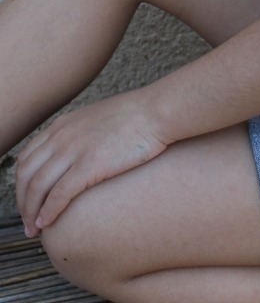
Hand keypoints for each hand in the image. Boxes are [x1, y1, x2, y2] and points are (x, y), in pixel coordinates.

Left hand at [17, 90, 166, 234]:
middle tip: (28, 221)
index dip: (22, 184)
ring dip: (31, 212)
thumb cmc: (135, 117)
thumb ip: (79, 135)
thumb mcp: (96, 119)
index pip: (27, 158)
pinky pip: (58, 195)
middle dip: (22, 202)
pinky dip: (47, 212)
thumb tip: (77, 154)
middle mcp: (61, 136)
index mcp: (62, 125)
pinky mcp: (89, 165)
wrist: (156, 112)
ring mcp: (73, 150)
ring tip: (35, 230)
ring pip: (37, 187)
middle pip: (26, 175)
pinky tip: (47, 223)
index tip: (28, 201)